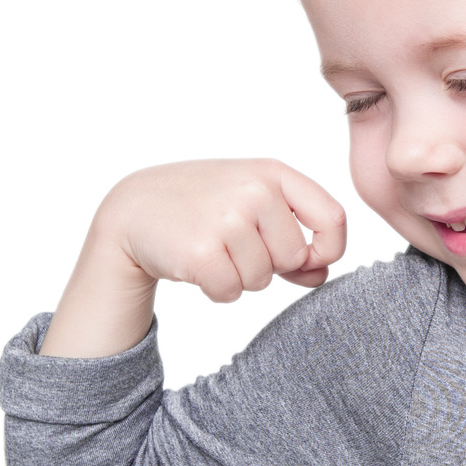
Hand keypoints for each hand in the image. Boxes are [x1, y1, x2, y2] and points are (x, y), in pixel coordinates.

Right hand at [39, 160, 346, 356]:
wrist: (133, 209)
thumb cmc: (201, 207)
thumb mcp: (252, 207)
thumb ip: (295, 238)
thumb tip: (322, 274)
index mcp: (273, 173)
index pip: (332, 218)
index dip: (327, 250)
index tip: (310, 260)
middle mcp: (254, 190)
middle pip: (294, 257)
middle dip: (269, 264)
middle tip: (233, 244)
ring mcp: (227, 219)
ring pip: (262, 279)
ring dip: (239, 277)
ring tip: (212, 248)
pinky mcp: (201, 252)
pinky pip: (231, 292)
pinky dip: (217, 290)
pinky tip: (196, 265)